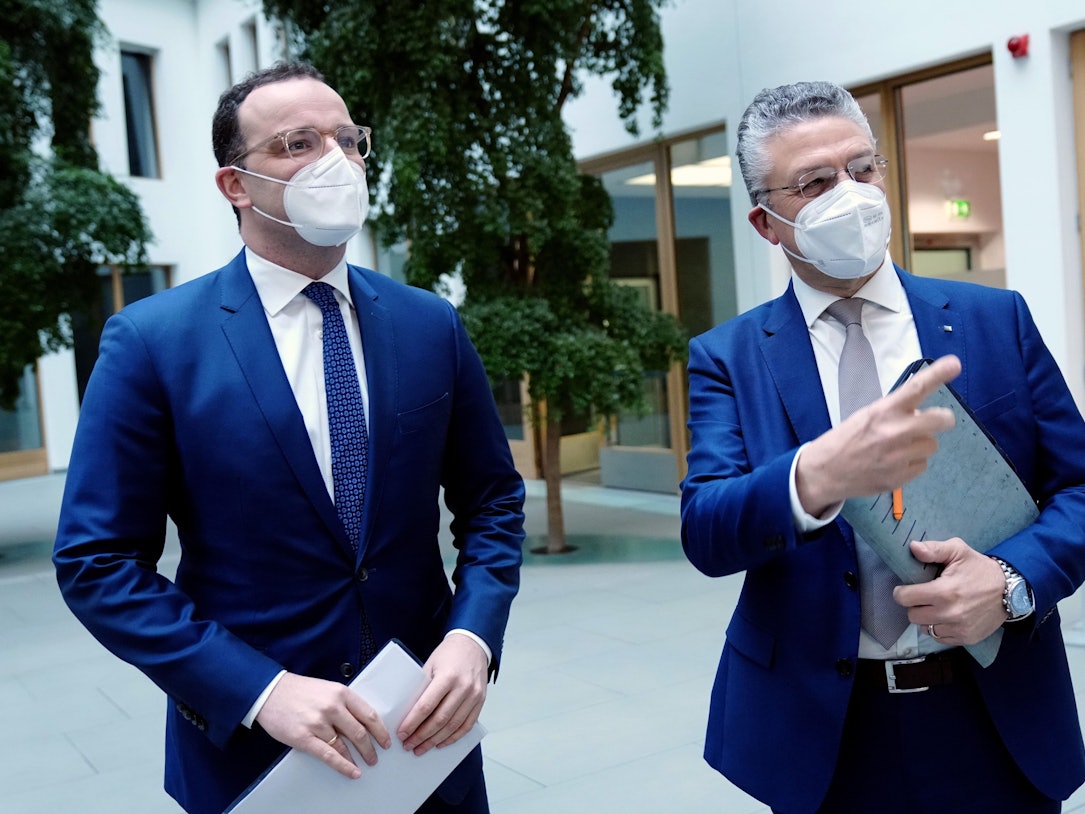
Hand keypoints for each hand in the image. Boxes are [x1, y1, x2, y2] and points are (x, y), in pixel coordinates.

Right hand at [255, 673, 390, 778]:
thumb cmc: (299, 690)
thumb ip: (344, 704)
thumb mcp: (328, 689)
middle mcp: (332, 707)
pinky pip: (329, 756)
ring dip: (357, 758)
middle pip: (360, 732)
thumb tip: (361, 723)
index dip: (380, 731)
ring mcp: (318, 723)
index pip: (369, 714)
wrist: (270, 692)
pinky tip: (352, 771)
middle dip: (371, 748)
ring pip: (345, 746)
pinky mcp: (304, 738)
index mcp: (341, 693)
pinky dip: (343, 766)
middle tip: (376, 756)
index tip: (385, 740)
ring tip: (363, 764)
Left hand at [397, 633, 488, 755]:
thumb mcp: (430, 665)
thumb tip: (407, 713)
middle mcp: (463, 687)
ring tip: (422, 748)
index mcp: (448, 676)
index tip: (402, 733)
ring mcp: (474, 696)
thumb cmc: (449, 654)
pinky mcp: (480, 701)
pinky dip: (453, 737)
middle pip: (440, 719)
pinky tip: (441, 743)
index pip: (427, 706)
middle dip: (422, 736)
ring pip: (453, 726)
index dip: (413, 722)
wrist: (473, 644)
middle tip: (409, 745)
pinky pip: (467, 725)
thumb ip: (422, 688)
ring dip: (436, 740)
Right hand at [796, 354, 960, 515]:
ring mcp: (899, 456)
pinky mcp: (901, 477)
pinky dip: (912, 463)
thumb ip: (895, 413)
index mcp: (884, 411)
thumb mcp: (866, 416)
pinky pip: (922, 465)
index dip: (938, 374)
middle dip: (942, 419)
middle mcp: (895, 432)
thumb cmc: (845, 439)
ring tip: (898, 447)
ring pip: (931, 445)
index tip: (954, 363)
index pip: (916, 388)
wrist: (825, 472)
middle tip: (938, 421)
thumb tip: (921, 417)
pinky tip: (893, 463)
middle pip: (940, 420)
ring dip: (920, 444)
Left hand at [894, 539, 1007, 644]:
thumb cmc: (979, 569)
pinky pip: (940, 638)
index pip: (905, 598)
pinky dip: (939, 628)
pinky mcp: (966, 639)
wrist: (1010, 591)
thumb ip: (934, 549)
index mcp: (944, 592)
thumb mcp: (958, 551)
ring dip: (926, 619)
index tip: (906, 588)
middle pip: (912, 616)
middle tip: (924, 597)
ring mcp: (958, 629)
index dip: (902, 592)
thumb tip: (913, 547)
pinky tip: (946, 617)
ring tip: (935, 607)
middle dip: (914, 605)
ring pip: (925, 629)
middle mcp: (949, 614)